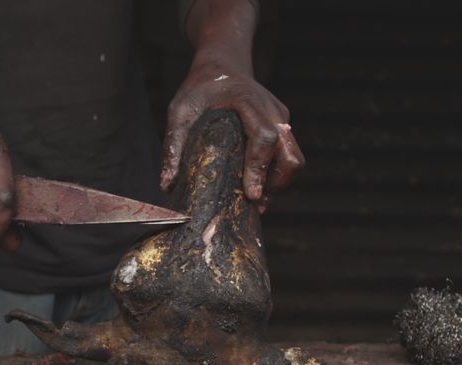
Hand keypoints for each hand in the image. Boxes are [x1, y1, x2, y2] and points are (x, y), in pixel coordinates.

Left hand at [161, 60, 304, 211]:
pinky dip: (277, 172)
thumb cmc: (200, 87)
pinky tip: (256, 183)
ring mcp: (281, 117)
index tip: (251, 194)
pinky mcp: (282, 124)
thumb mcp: (180, 111)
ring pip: (294, 158)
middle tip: (254, 203)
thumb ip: (173, 144)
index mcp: (249, 102)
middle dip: (276, 183)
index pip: (265, 138)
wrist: (223, 64)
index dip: (259, 168)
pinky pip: (288, 153)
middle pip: (291, 154)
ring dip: (279, 182)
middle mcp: (271, 110)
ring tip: (255, 198)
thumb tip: (166, 184)